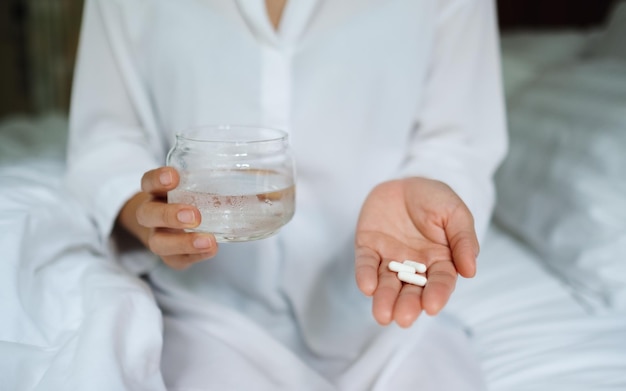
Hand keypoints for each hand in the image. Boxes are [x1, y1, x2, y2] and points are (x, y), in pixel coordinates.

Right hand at [116, 166, 217, 268]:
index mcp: (157, 191)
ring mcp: (158, 236)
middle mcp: (152, 213)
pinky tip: (211, 250)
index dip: (157, 179)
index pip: (148, 182)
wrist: (173, 224)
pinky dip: (195, 256)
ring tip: (208, 241)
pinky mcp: (170, 256)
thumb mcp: (201, 185)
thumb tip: (260, 179)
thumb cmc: (192, 198)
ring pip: (158, 242)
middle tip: (194, 216)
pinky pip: (177, 260)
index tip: (174, 177)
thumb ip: (222, 180)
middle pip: (147, 214)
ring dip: (183, 242)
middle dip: (168, 215)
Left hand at [355, 177, 478, 327]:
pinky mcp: (368, 248)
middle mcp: (414, 266)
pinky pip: (365, 264)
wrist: (405, 181)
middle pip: (411, 290)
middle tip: (403, 318)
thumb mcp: (455, 213)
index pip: (440, 282)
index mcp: (440, 260)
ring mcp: (390, 258)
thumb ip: (463, 239)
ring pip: (387, 283)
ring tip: (382, 314)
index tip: (432, 306)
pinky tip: (367, 287)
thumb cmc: (435, 199)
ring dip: (384, 299)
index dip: (437, 294)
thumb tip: (471, 271)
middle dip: (407, 305)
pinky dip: (365, 275)